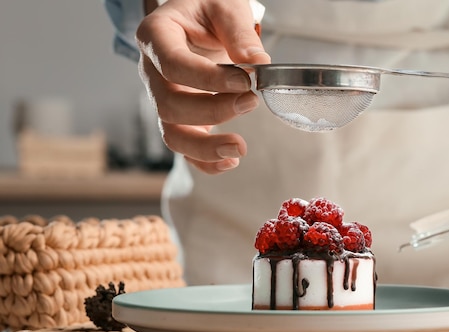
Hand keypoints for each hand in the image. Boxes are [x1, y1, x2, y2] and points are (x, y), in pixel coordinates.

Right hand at [136, 0, 270, 173]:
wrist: (198, 18)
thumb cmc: (206, 9)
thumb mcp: (224, 7)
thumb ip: (239, 33)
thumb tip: (258, 62)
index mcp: (156, 37)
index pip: (174, 66)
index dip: (209, 79)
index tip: (245, 80)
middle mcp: (152, 72)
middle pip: (170, 105)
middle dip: (213, 110)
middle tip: (251, 101)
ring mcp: (163, 97)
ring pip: (172, 134)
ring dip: (205, 146)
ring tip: (239, 148)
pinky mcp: (180, 117)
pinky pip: (184, 146)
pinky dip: (204, 161)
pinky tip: (230, 161)